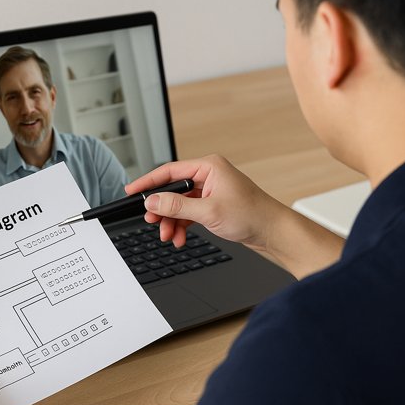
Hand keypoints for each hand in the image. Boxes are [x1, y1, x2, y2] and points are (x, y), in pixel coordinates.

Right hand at [126, 154, 343, 277]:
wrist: (272, 232)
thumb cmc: (251, 215)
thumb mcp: (208, 211)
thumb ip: (176, 206)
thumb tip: (152, 202)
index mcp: (208, 166)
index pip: (169, 171)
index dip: (148, 182)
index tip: (131, 191)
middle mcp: (208, 175)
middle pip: (172, 190)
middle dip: (162, 210)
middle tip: (152, 223)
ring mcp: (210, 191)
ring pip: (179, 205)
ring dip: (172, 222)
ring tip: (169, 237)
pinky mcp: (213, 206)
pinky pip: (189, 214)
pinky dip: (182, 226)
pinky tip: (180, 238)